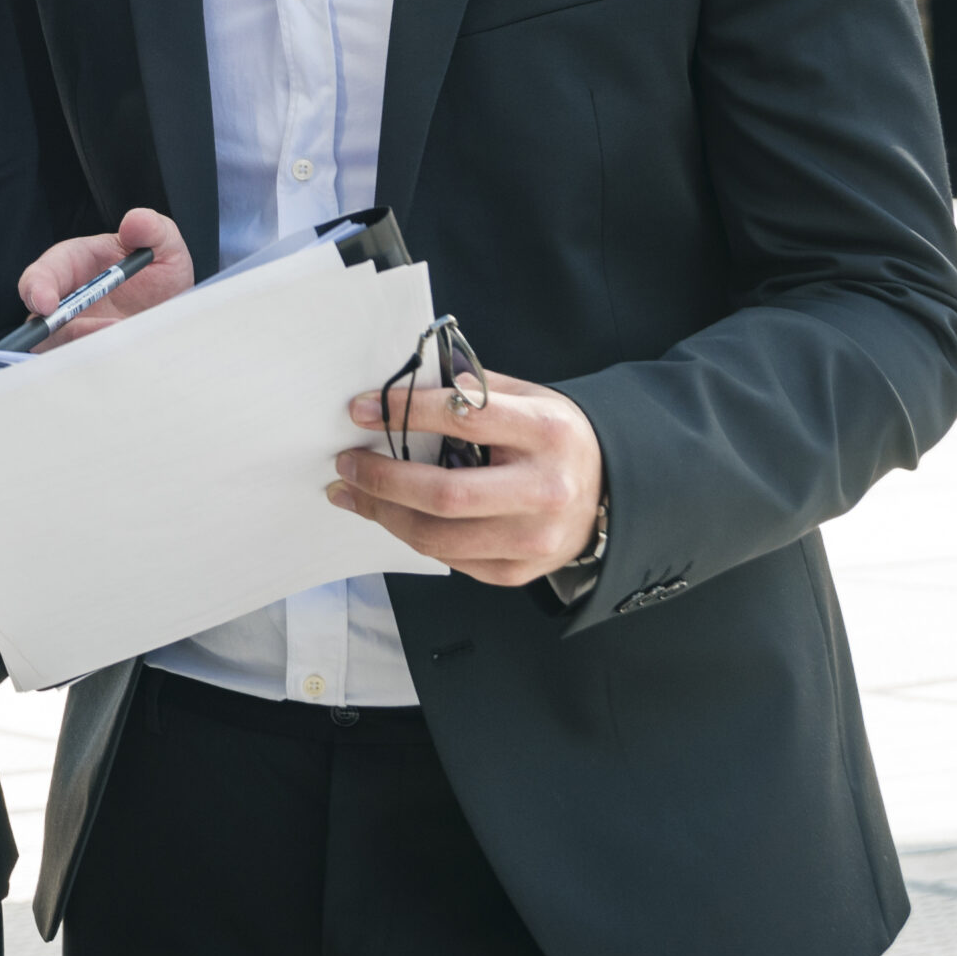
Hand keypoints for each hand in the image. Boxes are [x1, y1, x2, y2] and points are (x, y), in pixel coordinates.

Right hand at [15, 207, 193, 349]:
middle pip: (40, 322)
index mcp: (72, 264)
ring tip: (126, 338)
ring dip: (89, 347)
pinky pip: (83, 369)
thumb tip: (134, 222)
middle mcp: (65, 303)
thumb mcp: (165, 245)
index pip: (41, 276)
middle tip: (91, 334)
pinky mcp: (88, 360)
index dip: (37, 288)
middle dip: (55, 331)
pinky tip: (129, 357)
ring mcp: (73, 335)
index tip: (47, 303)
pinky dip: (101, 365)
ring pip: (62, 350)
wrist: (177, 312)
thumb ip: (151, 228)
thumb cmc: (161, 272)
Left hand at [329, 371, 603, 586]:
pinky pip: (449, 559)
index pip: (466, 420)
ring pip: (438, 538)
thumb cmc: (554, 437)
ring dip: (384, 514)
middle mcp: (543, 490)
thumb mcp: (527, 397)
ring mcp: (532, 539)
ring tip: (352, 492)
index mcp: (545, 432)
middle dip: (382, 479)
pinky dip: (411, 535)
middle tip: (345, 464)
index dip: (406, 413)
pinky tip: (389, 514)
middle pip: (445, 495)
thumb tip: (402, 383)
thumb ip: (471, 390)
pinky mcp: (517, 571)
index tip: (361, 410)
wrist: (611, 491)